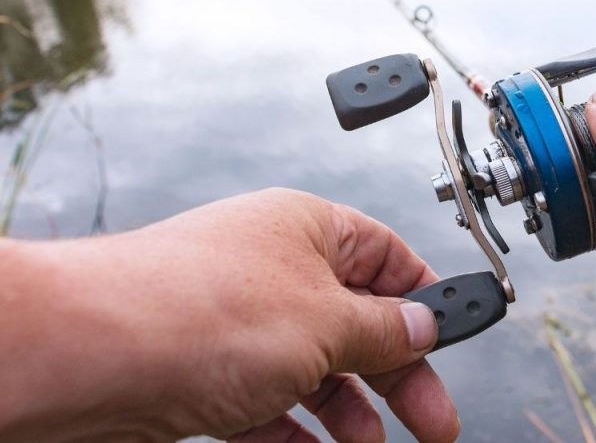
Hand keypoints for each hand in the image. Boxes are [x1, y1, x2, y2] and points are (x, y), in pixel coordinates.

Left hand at [1, 189, 457, 442]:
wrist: (83, 355)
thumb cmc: (198, 311)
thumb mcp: (325, 322)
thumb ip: (384, 329)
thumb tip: (425, 323)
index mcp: (308, 229)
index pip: (387, 258)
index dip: (425, 300)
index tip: (455, 340)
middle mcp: (273, 269)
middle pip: (357, 321)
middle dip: (398, 375)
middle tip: (433, 421)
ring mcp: (238, 321)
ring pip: (313, 367)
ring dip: (348, 411)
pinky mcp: (205, 369)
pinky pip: (267, 401)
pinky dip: (296, 429)